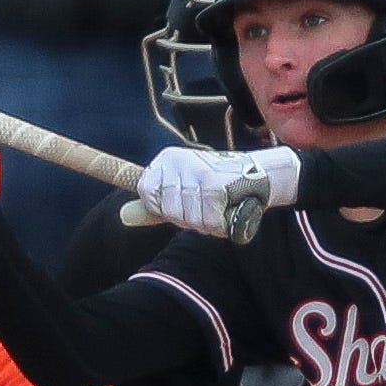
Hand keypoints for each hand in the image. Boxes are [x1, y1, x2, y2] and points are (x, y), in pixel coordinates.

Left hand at [120, 145, 298, 241]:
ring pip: (188, 219)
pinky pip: (208, 222)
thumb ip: (153, 206)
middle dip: (190, 218)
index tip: (187, 201)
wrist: (261, 174)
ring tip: (220, 206)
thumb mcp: (182, 192)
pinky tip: (229, 209)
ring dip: (207, 223)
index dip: (167, 208)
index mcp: (165, 160)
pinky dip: (220, 225)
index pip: (147, 194)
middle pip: (169, 211)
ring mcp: (195, 172)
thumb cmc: (220, 185)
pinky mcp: (214, 185)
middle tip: (208, 205)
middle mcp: (177, 161)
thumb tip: (123, 216)